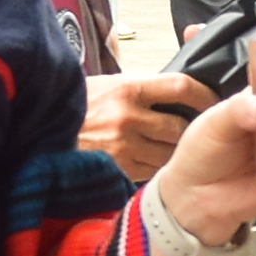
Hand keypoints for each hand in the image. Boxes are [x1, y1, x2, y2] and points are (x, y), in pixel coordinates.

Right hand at [82, 70, 209, 185]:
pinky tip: (155, 162)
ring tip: (176, 149)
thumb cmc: (78, 107)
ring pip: (169, 153)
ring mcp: (123, 147)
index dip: (203, 93)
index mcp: (127, 88)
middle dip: (191, 129)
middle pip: (180, 125)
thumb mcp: (107, 84)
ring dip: (176, 152)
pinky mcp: (118, 170)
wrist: (43, 132)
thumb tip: (178, 85)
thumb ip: (142, 86)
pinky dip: (158, 168)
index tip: (212, 99)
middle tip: (197, 130)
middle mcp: (128, 117)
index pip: (180, 86)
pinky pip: (152, 171)